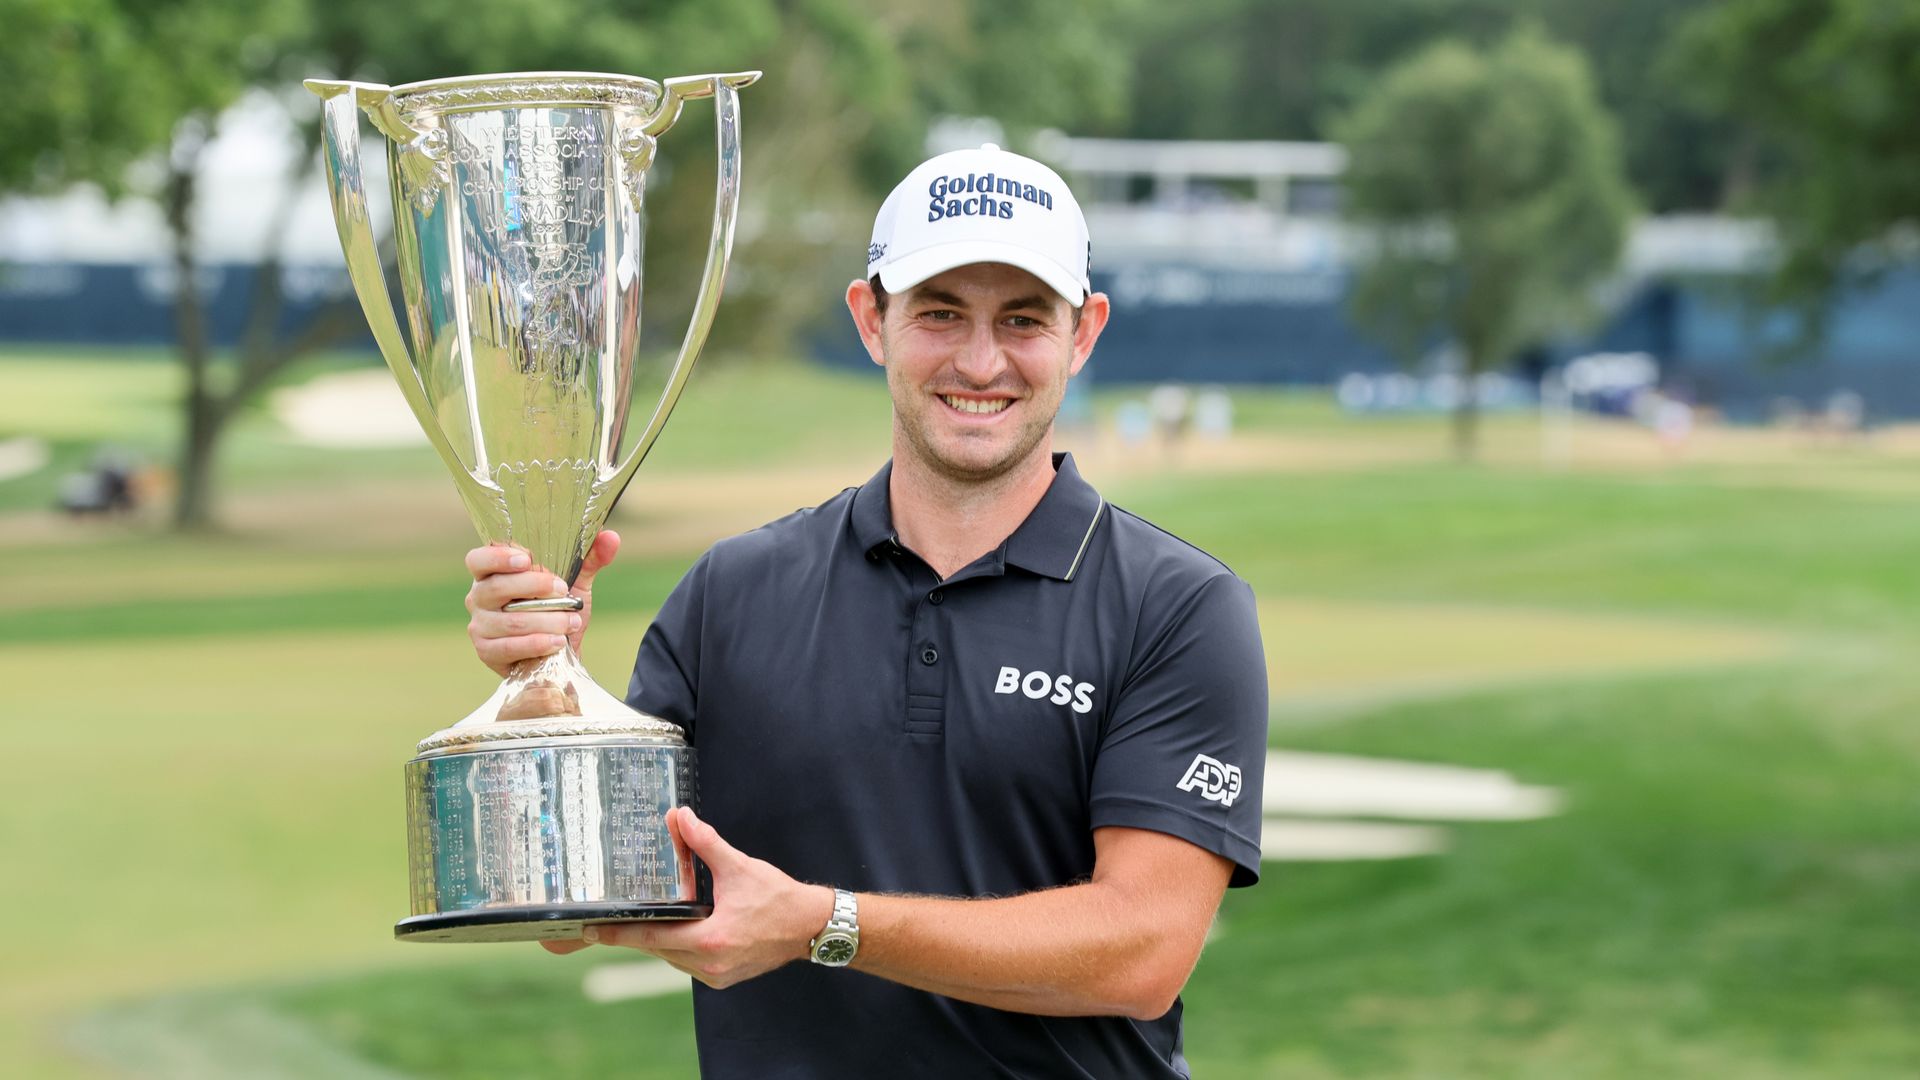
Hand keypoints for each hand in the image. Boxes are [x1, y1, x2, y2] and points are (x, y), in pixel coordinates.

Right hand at [464, 530, 619, 676]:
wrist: (559, 650)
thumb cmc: (558, 608)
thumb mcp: (575, 583)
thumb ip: (590, 560)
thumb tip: (610, 537)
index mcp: (493, 573)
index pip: (479, 559)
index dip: (498, 557)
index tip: (526, 559)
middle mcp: (479, 597)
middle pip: (496, 587)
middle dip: (534, 587)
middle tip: (563, 591)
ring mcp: (480, 625)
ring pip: (509, 621)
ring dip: (545, 620)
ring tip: (571, 622)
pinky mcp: (486, 651)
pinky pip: (508, 647)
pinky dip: (535, 643)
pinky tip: (557, 641)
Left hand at [541, 807, 835, 988]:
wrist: (811, 927)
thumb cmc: (778, 898)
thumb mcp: (739, 867)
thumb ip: (705, 843)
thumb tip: (680, 817)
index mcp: (709, 940)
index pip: (651, 937)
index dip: (619, 933)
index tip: (592, 930)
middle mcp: (709, 965)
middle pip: (658, 949)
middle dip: (634, 934)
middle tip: (605, 922)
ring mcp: (716, 976)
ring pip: (672, 959)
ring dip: (658, 941)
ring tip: (637, 922)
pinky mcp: (724, 978)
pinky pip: (688, 964)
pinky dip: (679, 948)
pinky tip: (676, 931)